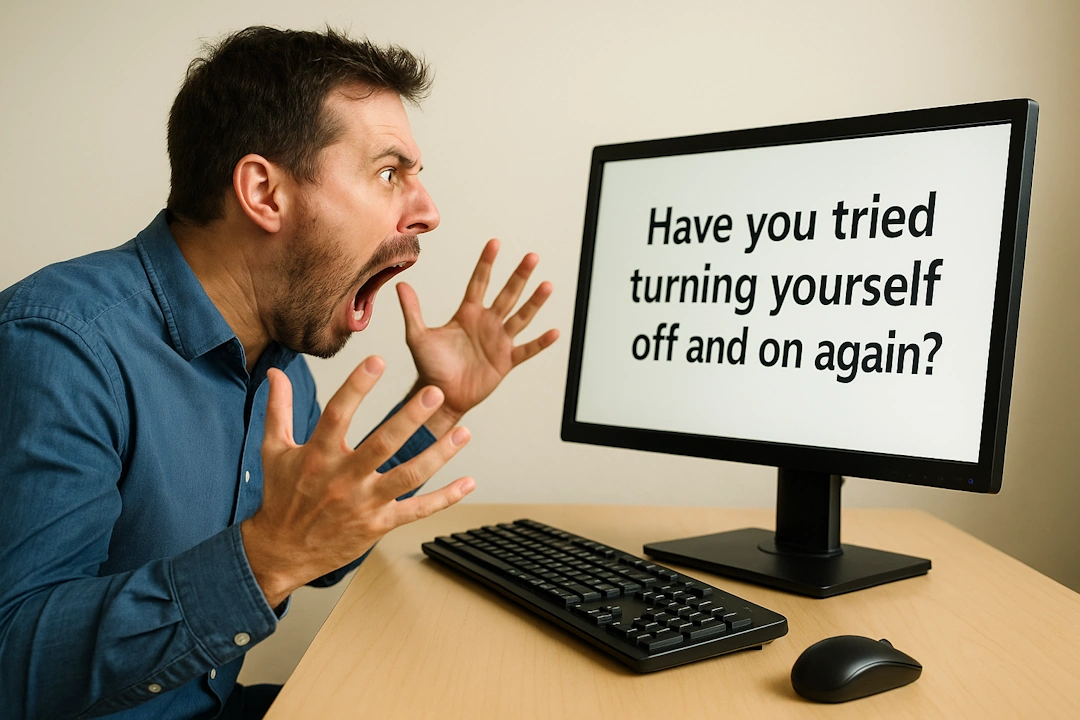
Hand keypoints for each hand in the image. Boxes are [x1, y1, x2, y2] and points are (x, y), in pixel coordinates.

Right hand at [241, 357, 474, 607]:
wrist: (282, 551)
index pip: (337, 414)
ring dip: (439, 455)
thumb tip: (275, 371)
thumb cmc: (281, 496)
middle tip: (434, 392)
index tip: (377, 361)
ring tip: (464, 432)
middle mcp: (343, 479)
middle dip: (410, 418)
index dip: (357, 386)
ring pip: (408, 477)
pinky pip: (417, 511)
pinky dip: (445, 498)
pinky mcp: (378, 525)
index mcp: (317, 456)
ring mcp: (364, 503)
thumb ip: (278, 409)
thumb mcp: (274, 450)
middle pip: (382, 444)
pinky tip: (469, 482)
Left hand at [396, 239, 559, 435]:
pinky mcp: (506, 361)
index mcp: (467, 314)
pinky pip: (527, 349)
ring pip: (521, 317)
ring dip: (534, 302)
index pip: (479, 282)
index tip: (495, 243)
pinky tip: (554, 332)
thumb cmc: (429, 367)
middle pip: (506, 294)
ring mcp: (498, 341)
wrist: (440, 395)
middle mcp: (487, 323)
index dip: (487, 263)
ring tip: (547, 285)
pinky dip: (541, 342)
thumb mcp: (418, 336)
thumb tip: (400, 284)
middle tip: (531, 256)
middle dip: (519, 276)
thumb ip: (412, 310)